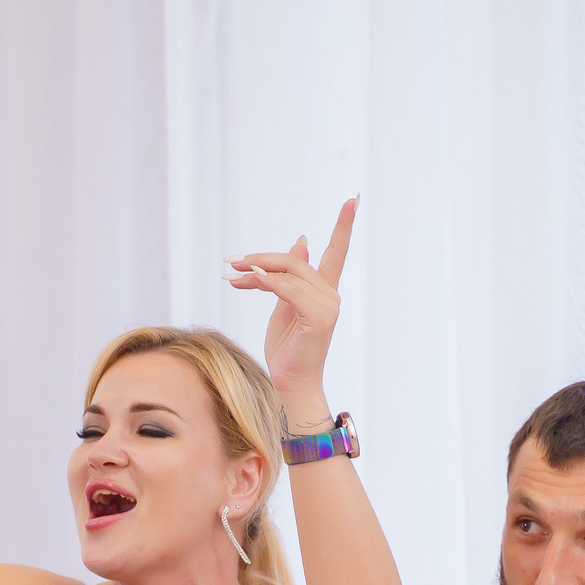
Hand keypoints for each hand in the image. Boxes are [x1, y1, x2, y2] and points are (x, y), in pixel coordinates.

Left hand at [226, 196, 354, 420]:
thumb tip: (301, 242)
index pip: (336, 252)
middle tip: (233, 261)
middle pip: (296, 260)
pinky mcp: (318, 317)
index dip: (344, 226)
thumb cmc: (286, 350)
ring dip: (257, 269)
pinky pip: (287, 289)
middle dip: (262, 258)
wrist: (290, 384)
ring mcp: (327, 306)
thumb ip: (288, 276)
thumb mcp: (284, 306)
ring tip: (233, 274)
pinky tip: (246, 279)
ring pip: (289, 272)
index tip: (352, 200)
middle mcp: (330, 296)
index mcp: (324, 292)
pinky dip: (266, 281)